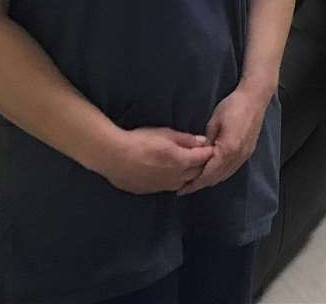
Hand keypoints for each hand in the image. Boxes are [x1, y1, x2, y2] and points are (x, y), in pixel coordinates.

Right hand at [98, 127, 214, 194]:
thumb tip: (202, 142)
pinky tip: (168, 174)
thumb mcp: (165, 134)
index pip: (203, 159)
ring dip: (188, 175)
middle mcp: (175, 177)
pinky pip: (167, 187)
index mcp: (181, 161)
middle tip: (201, 157)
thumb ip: (186, 139)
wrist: (114, 157)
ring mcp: (163, 186)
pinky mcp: (151, 191)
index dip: (208, 153)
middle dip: (201, 165)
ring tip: (187, 166)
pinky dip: (172, 180)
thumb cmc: (140, 141)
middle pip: (196, 173)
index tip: (211, 148)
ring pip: (183, 183)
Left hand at [178, 86, 268, 195]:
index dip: (194, 183)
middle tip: (185, 188)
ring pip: (225, 175)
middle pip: (216, 178)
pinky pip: (232, 169)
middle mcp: (237, 157)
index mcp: (228, 150)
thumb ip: (206, 142)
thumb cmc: (232, 106)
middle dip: (200, 184)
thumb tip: (197, 156)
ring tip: (196, 182)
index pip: (208, 174)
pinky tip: (212, 172)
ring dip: (211, 180)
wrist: (255, 98)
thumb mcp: (213, 122)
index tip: (181, 189)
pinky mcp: (248, 152)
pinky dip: (221, 173)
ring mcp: (244, 155)